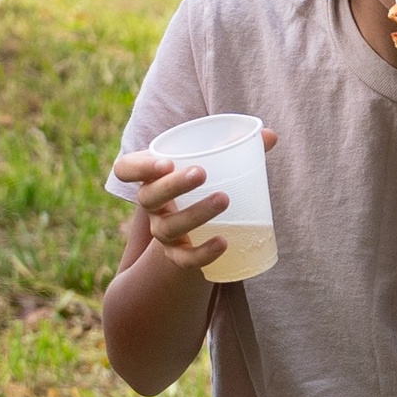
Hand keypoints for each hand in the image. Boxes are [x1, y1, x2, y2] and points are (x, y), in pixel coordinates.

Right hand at [110, 131, 278, 275]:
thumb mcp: (211, 161)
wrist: (194, 227)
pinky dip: (203, 252)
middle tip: (201, 173)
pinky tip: (224, 242)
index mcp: (151, 176)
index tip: (165, 162)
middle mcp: (150, 205)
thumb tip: (270, 136)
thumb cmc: (203, 182)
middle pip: (148, 197)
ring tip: (224, 199)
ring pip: (168, 227)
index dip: (139, 167)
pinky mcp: (177, 255)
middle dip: (172, 185)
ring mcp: (161, 232)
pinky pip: (184, 259)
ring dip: (194, 214)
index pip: (126, 169)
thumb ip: (236, 146)